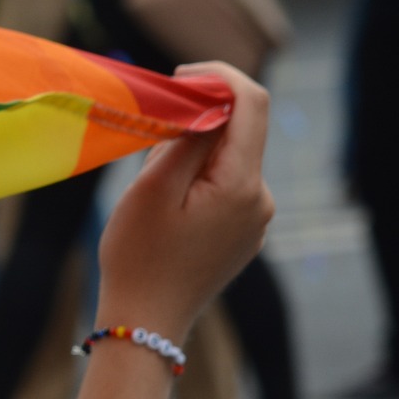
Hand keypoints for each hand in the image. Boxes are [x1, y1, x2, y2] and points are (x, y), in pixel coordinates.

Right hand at [98, 63, 274, 345]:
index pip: (251, 102)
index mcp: (241, 184)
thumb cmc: (138, 255)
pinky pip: (226, 186)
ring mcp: (255, 219)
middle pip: (240, 130)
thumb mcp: (152, 189)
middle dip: (197, 119)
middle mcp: (260, 199)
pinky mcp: (243, 232)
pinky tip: (165, 206)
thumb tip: (207, 102)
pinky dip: (198, 177)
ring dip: (193, 151)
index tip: (178, 78)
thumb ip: (185, 139)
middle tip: (148, 139)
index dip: (218, 77)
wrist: (146, 321)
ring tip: (150, 185)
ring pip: (229, 158)